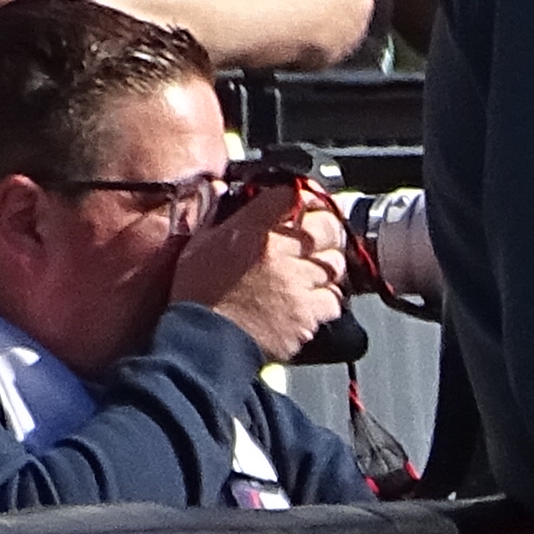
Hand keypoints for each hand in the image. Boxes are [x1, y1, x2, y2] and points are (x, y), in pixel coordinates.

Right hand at [177, 174, 347, 350]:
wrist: (204, 342)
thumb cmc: (198, 297)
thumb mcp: (198, 245)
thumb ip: (215, 215)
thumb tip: (219, 190)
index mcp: (252, 229)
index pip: (294, 195)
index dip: (306, 199)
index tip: (307, 205)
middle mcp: (280, 250)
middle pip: (328, 226)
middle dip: (328, 231)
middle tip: (320, 239)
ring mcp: (297, 282)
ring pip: (336, 263)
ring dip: (329, 267)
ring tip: (313, 275)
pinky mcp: (307, 313)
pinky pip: (334, 299)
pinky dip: (327, 300)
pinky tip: (311, 303)